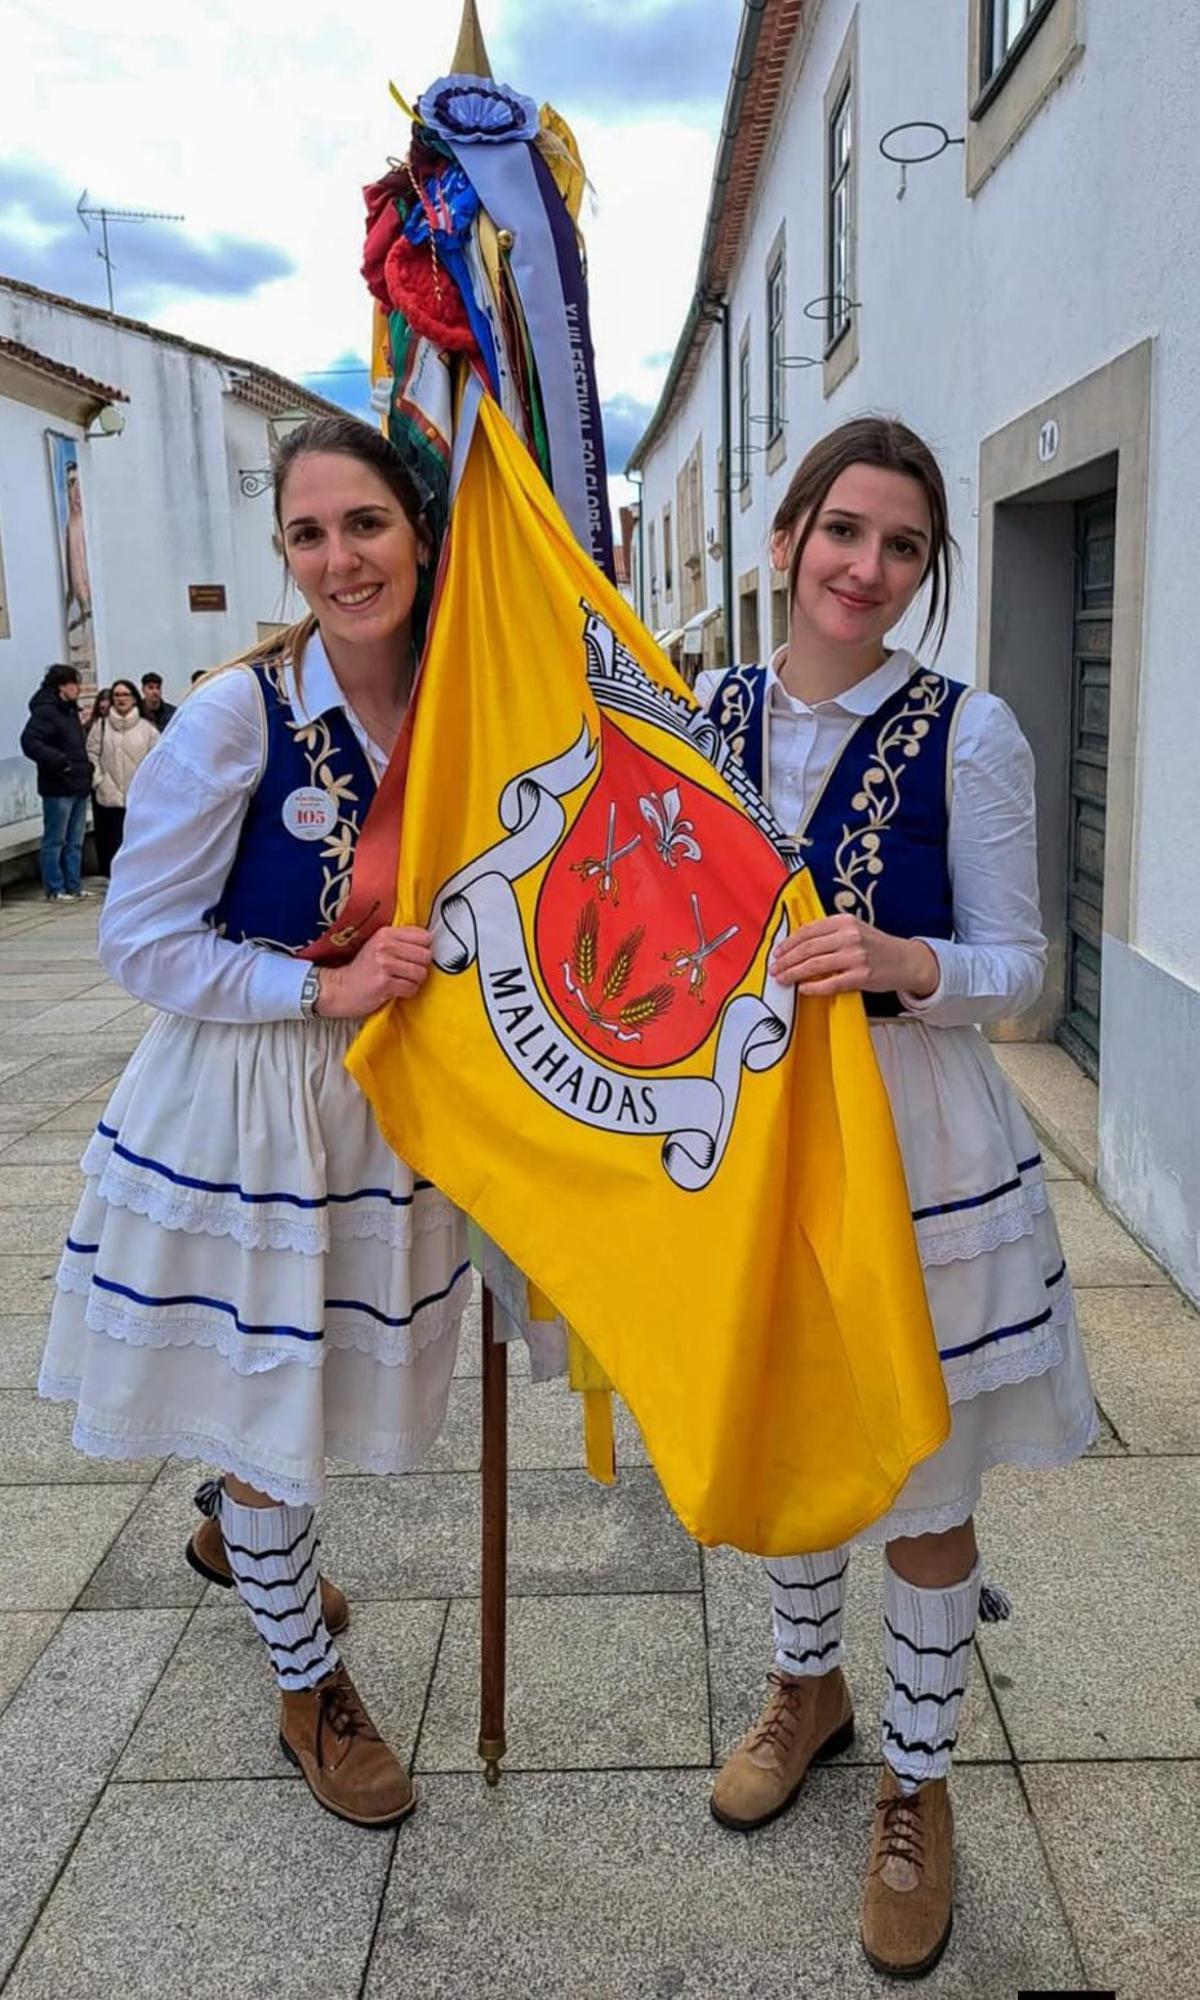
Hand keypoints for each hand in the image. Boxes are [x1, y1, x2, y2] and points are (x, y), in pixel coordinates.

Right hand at [313, 925, 433, 1018]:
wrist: (339, 988)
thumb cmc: (364, 969)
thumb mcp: (378, 945)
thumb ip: (401, 941)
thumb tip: (430, 943)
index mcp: (386, 933)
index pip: (424, 937)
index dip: (423, 949)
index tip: (413, 956)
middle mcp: (385, 946)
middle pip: (426, 955)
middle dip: (420, 967)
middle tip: (407, 971)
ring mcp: (384, 964)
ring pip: (421, 973)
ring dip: (414, 981)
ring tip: (401, 981)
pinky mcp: (385, 983)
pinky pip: (412, 988)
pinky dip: (407, 992)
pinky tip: (396, 990)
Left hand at [769, 914, 938, 998]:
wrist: (905, 961)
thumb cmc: (875, 946)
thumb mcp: (854, 929)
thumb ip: (829, 933)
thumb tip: (796, 944)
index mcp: (844, 921)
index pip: (808, 931)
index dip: (788, 943)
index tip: (777, 952)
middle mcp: (849, 936)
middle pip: (807, 948)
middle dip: (786, 960)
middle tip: (774, 969)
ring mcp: (856, 957)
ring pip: (814, 965)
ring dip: (793, 974)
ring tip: (782, 979)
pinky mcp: (861, 976)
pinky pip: (830, 983)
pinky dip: (813, 987)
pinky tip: (802, 989)